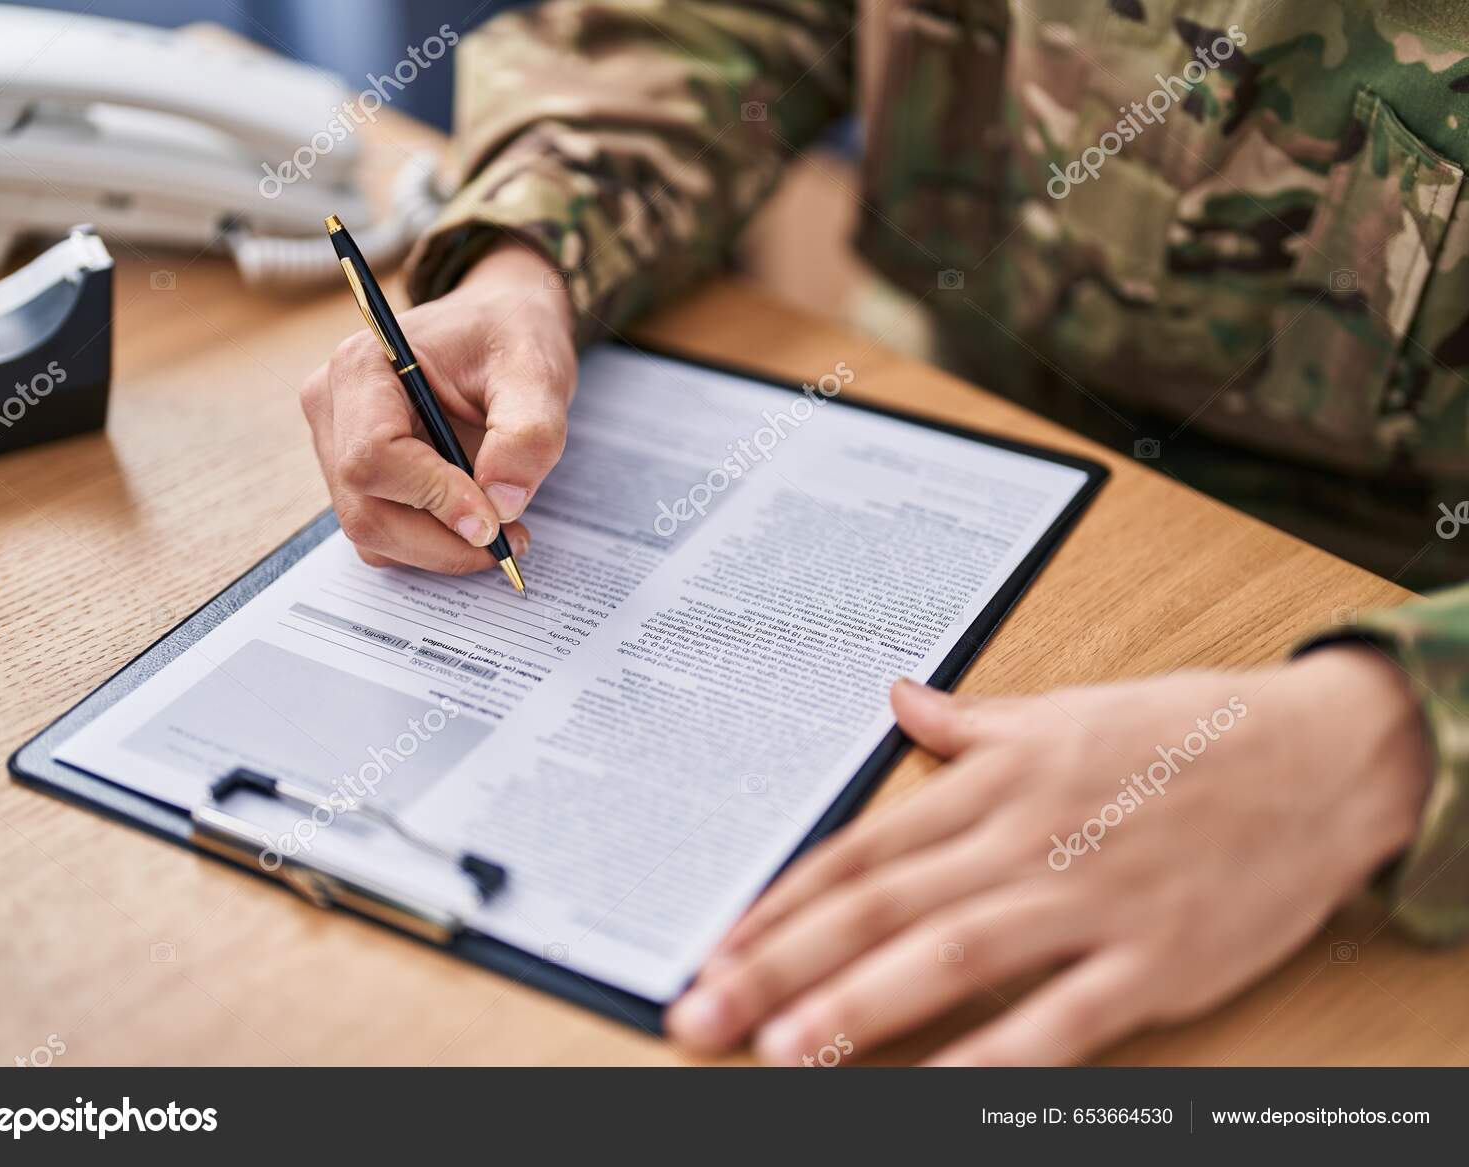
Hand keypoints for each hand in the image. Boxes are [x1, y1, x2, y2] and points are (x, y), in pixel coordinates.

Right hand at [300, 241, 575, 571]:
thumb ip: (528, 433)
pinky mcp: (356, 475)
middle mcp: (334, 406)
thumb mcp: (537, 373)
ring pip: (370, 533)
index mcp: (364, 365)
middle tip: (509, 541)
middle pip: (365, 510)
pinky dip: (430, 546)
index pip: (373, 456)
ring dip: (439, 550)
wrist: (497, 331)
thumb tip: (502, 504)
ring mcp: (336, 445)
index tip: (495, 519)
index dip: (434, 498)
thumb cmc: (510, 338)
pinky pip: (381, 534)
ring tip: (502, 532)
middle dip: (441, 542)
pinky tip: (475, 524)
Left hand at [666, 647, 1430, 1064]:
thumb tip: (898, 695)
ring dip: (860, 1005)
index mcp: (996, 783)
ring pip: (951, 957)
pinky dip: (997, 1058)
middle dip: (781, 964)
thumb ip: (971, 721)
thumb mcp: (1066, 709)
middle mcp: (1025, 840)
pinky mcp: (1153, 959)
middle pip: (880, 909)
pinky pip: (1061, 1020)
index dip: (781, 902)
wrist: (1322, 755)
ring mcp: (1087, 901)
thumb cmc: (1188, 732)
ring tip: (781, 1050)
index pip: (862, 852)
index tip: (719, 945)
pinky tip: (937, 1090)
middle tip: (704, 1012)